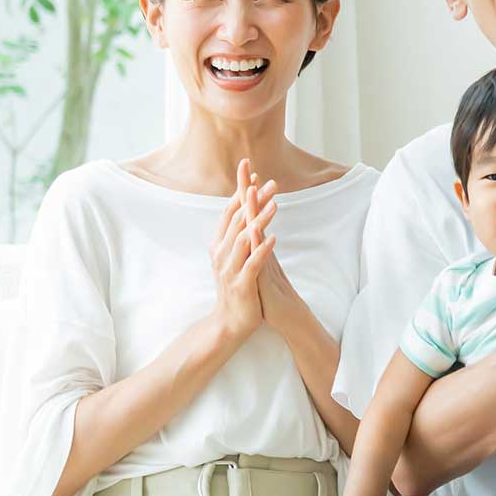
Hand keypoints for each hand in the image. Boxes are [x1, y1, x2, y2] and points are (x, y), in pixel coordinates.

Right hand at [209, 159, 273, 338]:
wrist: (230, 322)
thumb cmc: (237, 287)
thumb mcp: (235, 258)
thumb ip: (238, 236)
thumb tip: (246, 212)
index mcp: (219, 246)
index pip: (230, 212)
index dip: (241, 192)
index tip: (254, 173)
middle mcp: (221, 254)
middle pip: (239, 220)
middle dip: (254, 200)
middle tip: (273, 183)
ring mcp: (230, 269)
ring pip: (244, 239)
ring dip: (260, 220)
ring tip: (276, 205)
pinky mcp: (242, 284)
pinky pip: (252, 264)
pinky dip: (262, 249)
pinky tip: (274, 238)